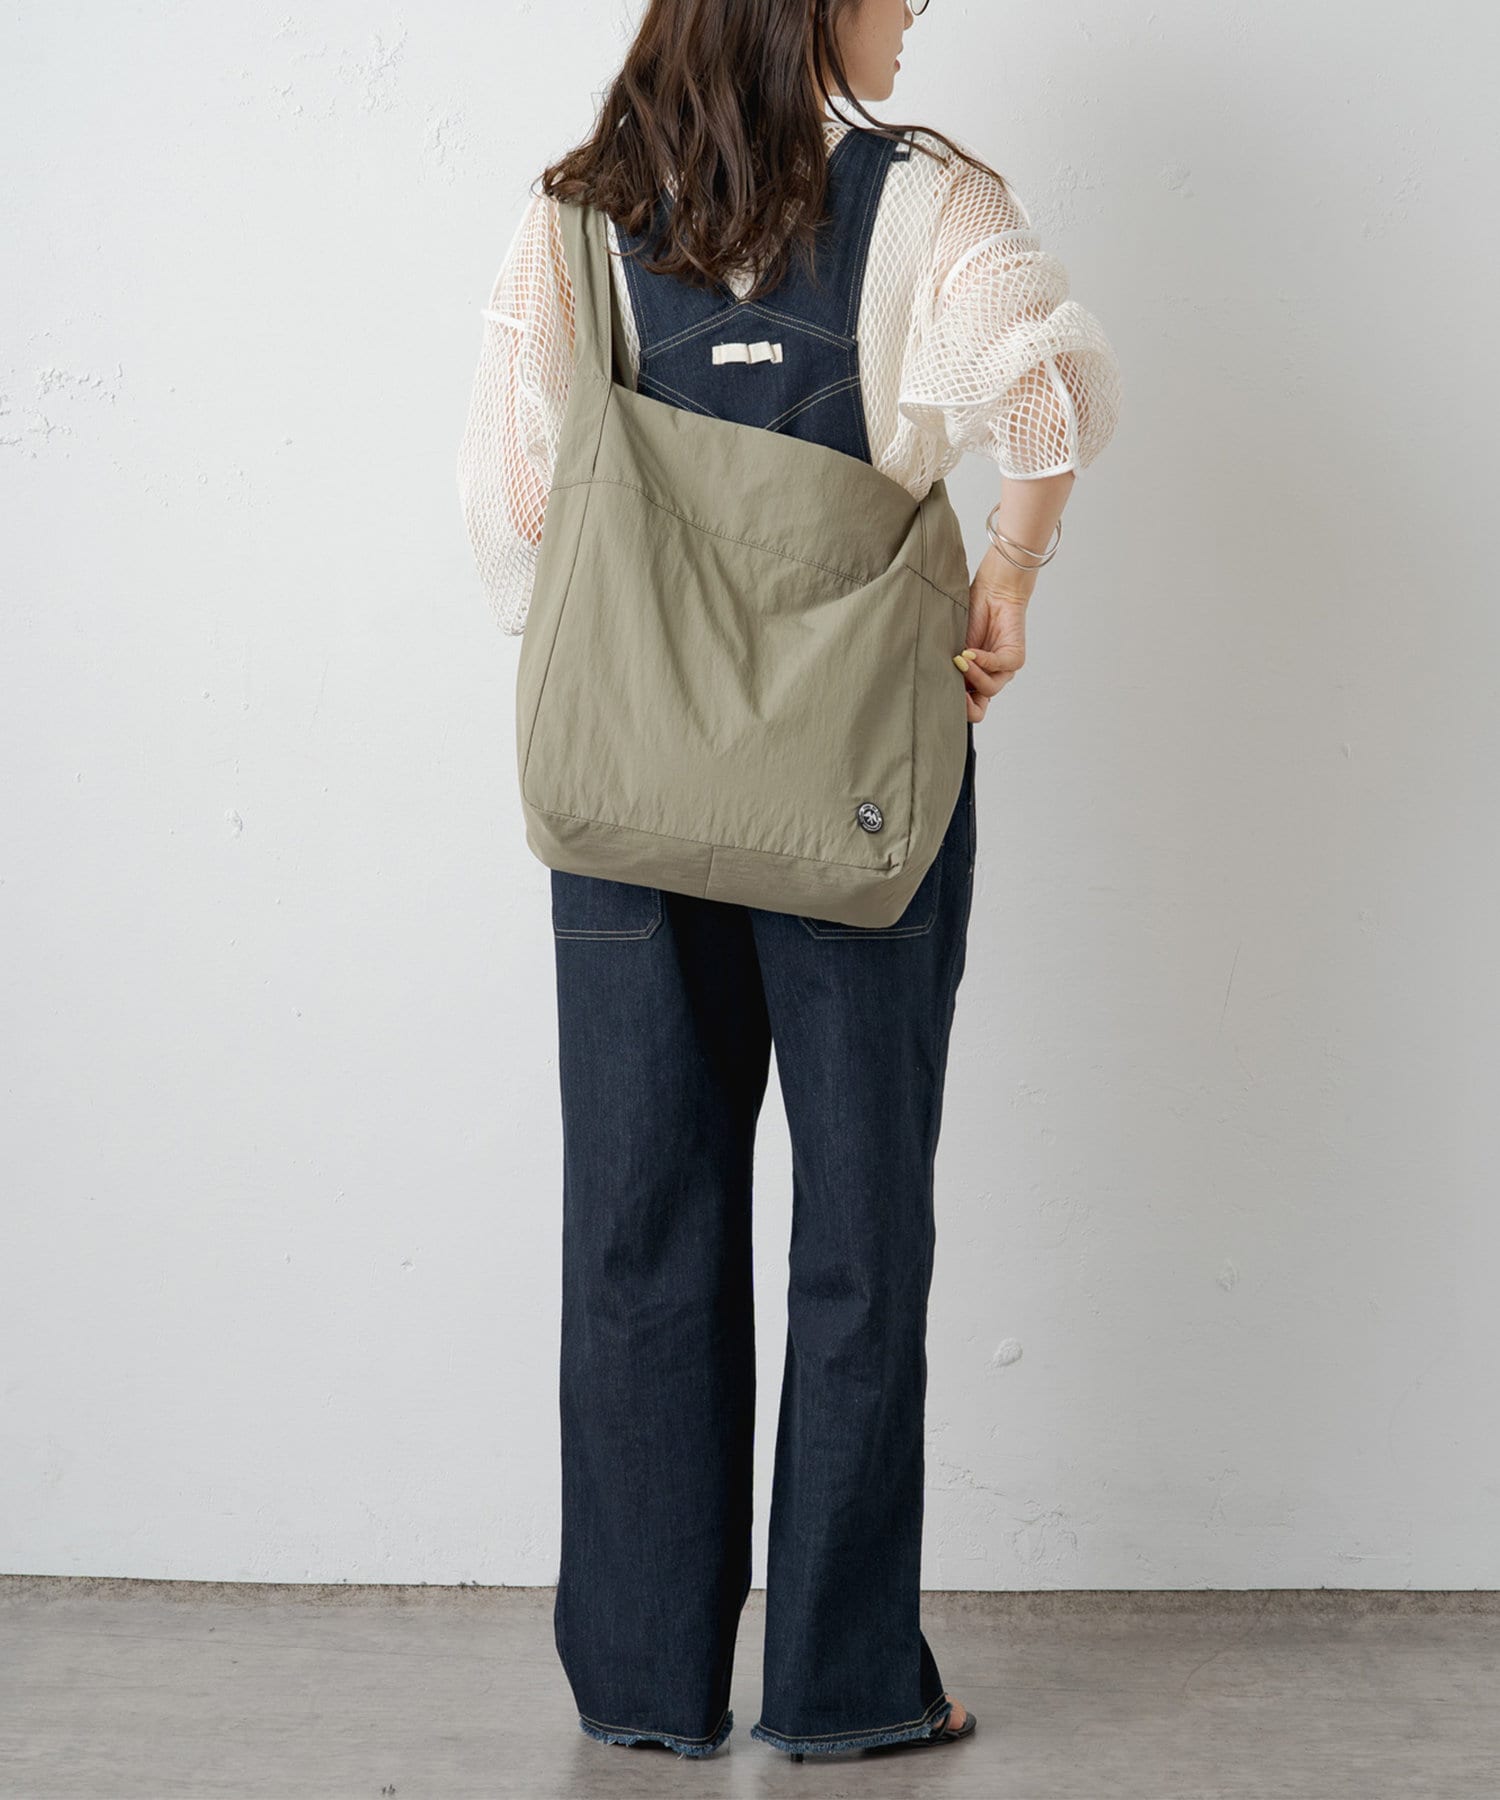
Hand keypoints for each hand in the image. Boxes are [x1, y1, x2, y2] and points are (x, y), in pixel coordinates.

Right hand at [956, 559, 1030, 722]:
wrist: (990, 591)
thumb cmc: (969, 615)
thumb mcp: (951, 647)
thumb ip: (947, 667)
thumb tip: (932, 686)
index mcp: (973, 682)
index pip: (969, 711)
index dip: (956, 711)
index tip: (940, 697)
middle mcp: (989, 679)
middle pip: (979, 709)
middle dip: (962, 702)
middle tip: (948, 686)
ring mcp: (1004, 671)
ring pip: (989, 689)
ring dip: (972, 676)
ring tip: (958, 659)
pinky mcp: (1015, 657)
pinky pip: (999, 666)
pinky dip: (982, 661)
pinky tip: (968, 652)